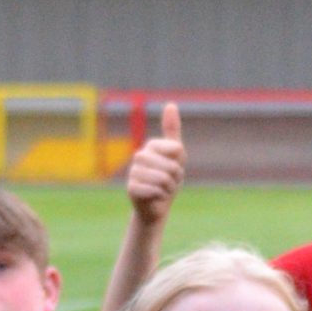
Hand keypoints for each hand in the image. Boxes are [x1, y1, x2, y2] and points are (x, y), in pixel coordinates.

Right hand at [125, 103, 184, 227]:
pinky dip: (159, 197)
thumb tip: (170, 104)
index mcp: (151, 146)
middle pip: (171, 166)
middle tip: (168, 183)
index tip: (174, 167)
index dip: (180, 163)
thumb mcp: (176, 155)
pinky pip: (154, 190)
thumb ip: (172, 130)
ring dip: (168, 189)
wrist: (156, 206)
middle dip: (175, 179)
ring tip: (162, 191)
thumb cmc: (168, 179)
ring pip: (163, 179)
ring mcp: (133, 172)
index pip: (177, 149)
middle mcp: (140, 156)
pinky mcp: (131, 188)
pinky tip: (154, 198)